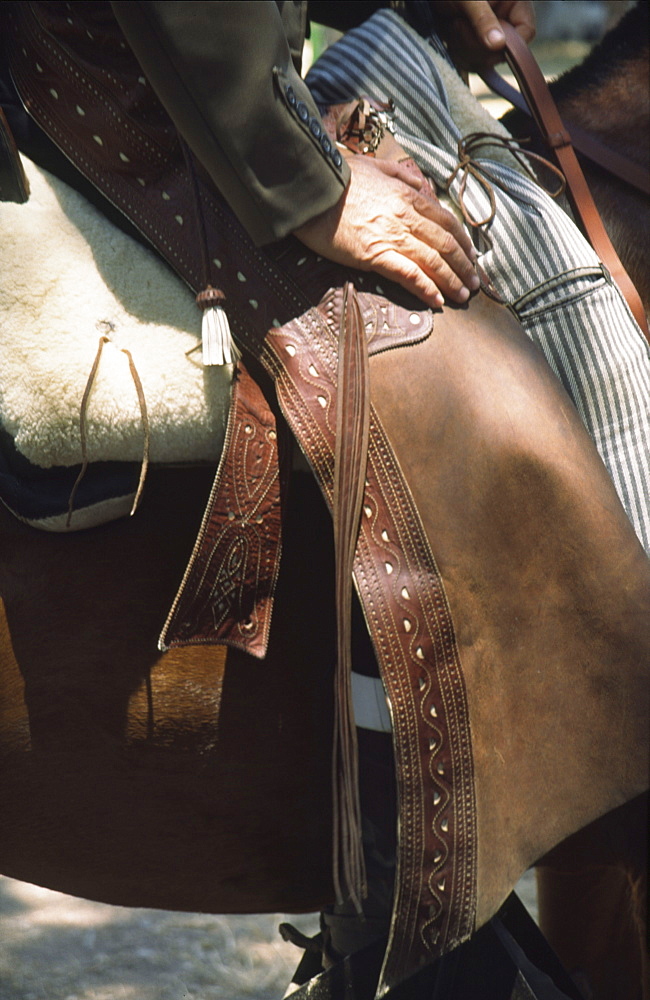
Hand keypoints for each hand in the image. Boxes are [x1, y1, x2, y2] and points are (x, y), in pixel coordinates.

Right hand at [293, 156, 478, 307]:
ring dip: (452, 281)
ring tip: (463, 295)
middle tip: (474, 282)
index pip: (446, 221)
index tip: (470, 255)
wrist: (310, 190)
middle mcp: (406, 217)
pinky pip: (409, 274)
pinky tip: (437, 301)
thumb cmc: (337, 178)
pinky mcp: (375, 256)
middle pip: (446, 244)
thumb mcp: (374, 165)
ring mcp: (392, 237)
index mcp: (407, 195)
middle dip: (464, 265)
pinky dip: (426, 288)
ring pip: (433, 261)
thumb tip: (419, 183)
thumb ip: (400, 174)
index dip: (463, 241)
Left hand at [436, 1, 535, 69]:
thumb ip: (483, 19)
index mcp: (514, 2)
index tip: (491, 45)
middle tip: (459, 25)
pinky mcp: (474, 42)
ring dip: (464, 47)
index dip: (511, 45)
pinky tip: (450, 34)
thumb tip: (498, 45)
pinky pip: (471, 60)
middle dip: (478, 45)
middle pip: (502, 52)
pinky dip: (458, 52)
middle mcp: (504, 18)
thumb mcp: (468, 0)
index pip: (526, 32)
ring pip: (484, 59)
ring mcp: (489, 32)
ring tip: (453, 24)